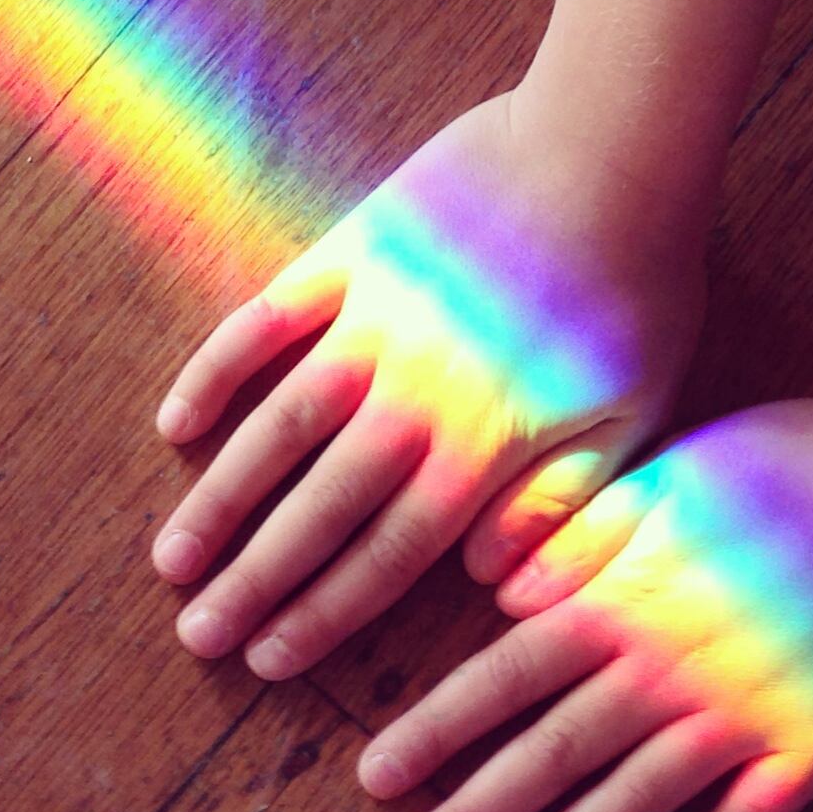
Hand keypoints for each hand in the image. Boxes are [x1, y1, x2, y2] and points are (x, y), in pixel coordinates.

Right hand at [151, 93, 705, 677]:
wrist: (612, 149)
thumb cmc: (640, 290)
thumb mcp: (631, 417)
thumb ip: (562, 506)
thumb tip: (493, 587)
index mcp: (482, 447)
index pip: (387, 555)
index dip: (324, 613)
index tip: (269, 662)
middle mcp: (411, 397)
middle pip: (317, 511)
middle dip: (255, 582)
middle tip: (198, 635)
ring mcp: (370, 321)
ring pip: (276, 430)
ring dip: (221, 500)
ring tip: (172, 559)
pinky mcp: (352, 251)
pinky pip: (267, 320)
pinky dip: (217, 372)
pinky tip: (173, 424)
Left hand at [357, 389, 812, 811]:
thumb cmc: (802, 461)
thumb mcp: (672, 474)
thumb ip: (584, 535)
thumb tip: (501, 593)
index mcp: (627, 595)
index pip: (505, 677)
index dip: (437, 732)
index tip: (375, 780)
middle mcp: (669, 668)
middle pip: (549, 757)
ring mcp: (742, 719)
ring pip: (625, 808)